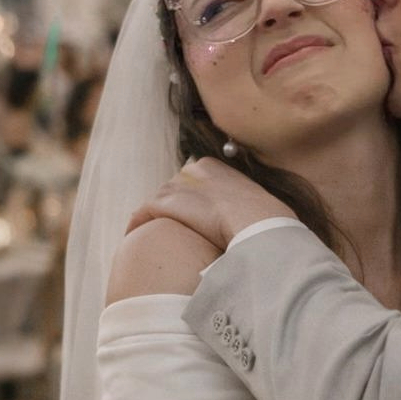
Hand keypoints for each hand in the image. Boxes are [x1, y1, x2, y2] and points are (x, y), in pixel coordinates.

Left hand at [126, 157, 295, 250]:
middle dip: (169, 205)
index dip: (188, 197)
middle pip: (172, 187)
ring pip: (158, 198)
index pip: (191, 177)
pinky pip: (145, 210)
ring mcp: (182, 185)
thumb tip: (248, 219)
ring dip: (152, 215)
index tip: (188, 213)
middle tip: (166, 225)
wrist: (261, 227)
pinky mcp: (171, 202)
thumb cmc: (268, 222)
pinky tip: (132, 234)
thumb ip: (244, 205)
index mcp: (216, 166)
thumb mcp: (257, 203)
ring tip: (146, 232)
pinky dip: (138, 222)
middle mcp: (195, 170)